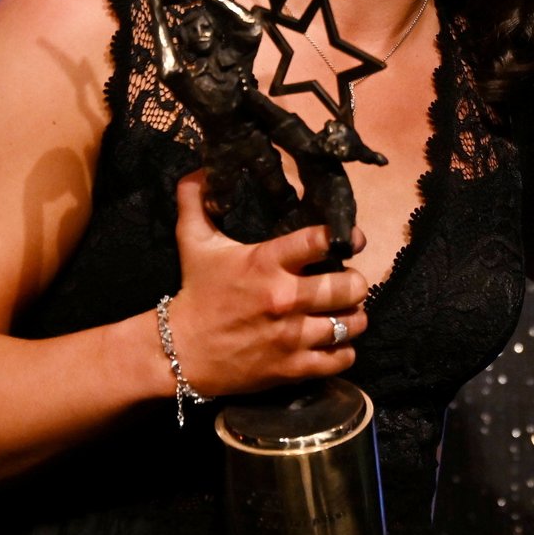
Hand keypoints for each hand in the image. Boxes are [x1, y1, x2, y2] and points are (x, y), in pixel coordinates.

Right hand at [166, 171, 370, 395]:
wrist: (179, 353)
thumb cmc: (196, 292)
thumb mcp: (194, 242)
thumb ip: (196, 199)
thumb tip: (202, 166)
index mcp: (266, 262)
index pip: (322, 240)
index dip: (346, 236)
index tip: (351, 240)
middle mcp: (285, 298)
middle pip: (351, 285)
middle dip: (354, 282)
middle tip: (346, 282)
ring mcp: (291, 336)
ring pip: (353, 323)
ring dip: (353, 316)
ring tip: (344, 312)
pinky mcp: (293, 368)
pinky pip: (342, 358)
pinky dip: (344, 350)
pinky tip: (334, 341)